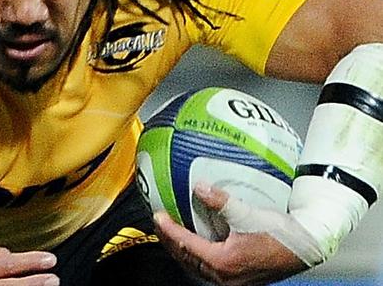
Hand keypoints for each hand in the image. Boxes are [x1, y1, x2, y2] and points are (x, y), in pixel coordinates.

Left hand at [153, 183, 307, 285]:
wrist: (307, 248)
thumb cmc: (281, 234)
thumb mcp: (248, 213)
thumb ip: (221, 200)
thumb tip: (199, 187)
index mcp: (223, 263)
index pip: (186, 245)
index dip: (168, 230)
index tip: (157, 215)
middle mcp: (224, 277)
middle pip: (186, 259)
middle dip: (169, 241)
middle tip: (158, 224)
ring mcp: (231, 280)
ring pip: (196, 266)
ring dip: (181, 249)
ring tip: (171, 232)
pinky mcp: (238, 277)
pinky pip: (208, 267)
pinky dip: (196, 253)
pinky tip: (196, 240)